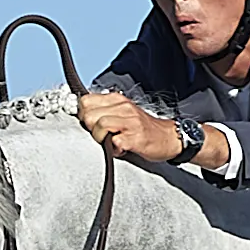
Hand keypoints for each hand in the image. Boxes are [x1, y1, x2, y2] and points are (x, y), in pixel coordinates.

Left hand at [78, 90, 195, 165]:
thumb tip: (81, 115)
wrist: (168, 138)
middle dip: (90, 128)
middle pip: (89, 114)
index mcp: (117, 100)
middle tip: (101, 135)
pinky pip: (113, 143)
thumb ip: (103, 111)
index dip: (83, 115)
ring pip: (99, 126)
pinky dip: (114, 150)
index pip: (85, 101)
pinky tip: (121, 149)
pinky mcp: (134, 138)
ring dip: (101, 138)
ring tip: (111, 142)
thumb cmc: (142, 128)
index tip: (90, 124)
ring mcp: (129, 122)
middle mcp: (123, 107)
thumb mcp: (122, 112)